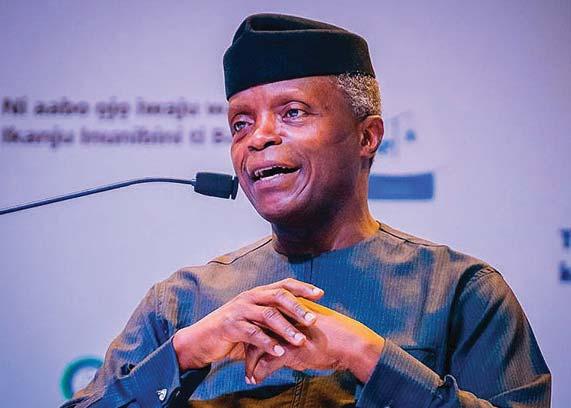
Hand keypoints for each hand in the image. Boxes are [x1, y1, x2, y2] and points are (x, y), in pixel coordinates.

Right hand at [173, 278, 323, 369]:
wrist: (203, 339)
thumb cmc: (235, 330)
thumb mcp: (256, 321)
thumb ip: (275, 320)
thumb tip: (303, 324)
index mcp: (258, 293)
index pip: (284, 285)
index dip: (302, 287)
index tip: (321, 293)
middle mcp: (250, 297)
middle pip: (278, 296)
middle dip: (298, 307)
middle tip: (314, 320)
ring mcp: (239, 310)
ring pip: (268, 315)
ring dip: (286, 328)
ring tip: (300, 340)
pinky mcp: (230, 325)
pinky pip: (253, 333)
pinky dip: (268, 343)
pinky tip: (280, 351)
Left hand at [244, 298, 384, 383]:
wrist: (350, 343)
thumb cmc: (334, 336)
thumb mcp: (310, 327)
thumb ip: (295, 328)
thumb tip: (286, 338)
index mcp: (288, 309)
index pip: (262, 319)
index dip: (254, 333)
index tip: (248, 346)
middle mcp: (284, 318)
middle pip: (255, 331)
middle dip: (247, 348)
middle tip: (243, 361)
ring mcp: (285, 333)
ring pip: (257, 347)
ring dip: (250, 363)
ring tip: (248, 374)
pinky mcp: (289, 349)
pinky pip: (267, 363)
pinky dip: (258, 373)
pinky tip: (254, 380)